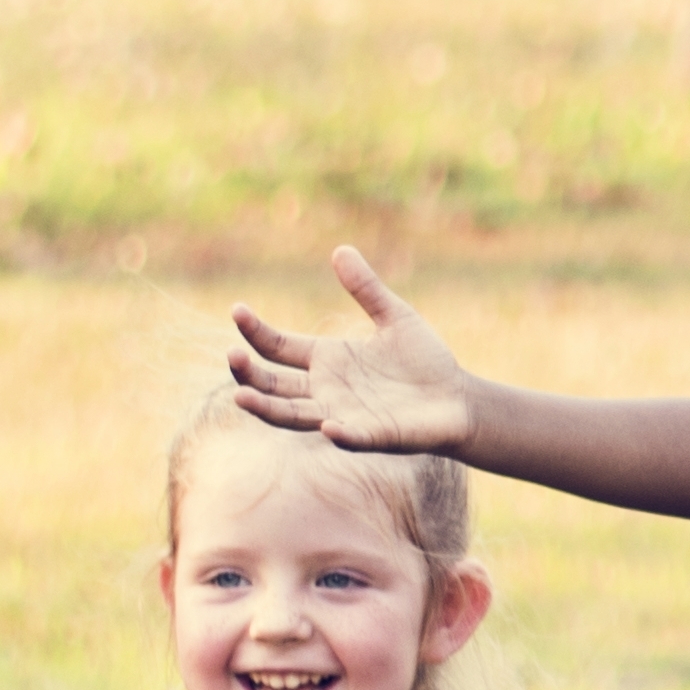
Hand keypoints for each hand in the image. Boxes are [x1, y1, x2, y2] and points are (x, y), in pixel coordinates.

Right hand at [229, 248, 480, 452]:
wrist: (459, 398)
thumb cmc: (424, 359)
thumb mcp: (395, 316)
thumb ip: (367, 289)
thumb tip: (341, 250)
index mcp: (325, 359)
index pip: (277, 346)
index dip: (255, 331)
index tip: (238, 310)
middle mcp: (324, 389)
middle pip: (272, 383)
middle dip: (248, 373)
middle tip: (231, 354)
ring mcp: (343, 415)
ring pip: (292, 416)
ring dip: (267, 408)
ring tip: (241, 396)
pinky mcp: (372, 436)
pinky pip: (350, 438)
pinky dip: (339, 434)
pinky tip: (327, 426)